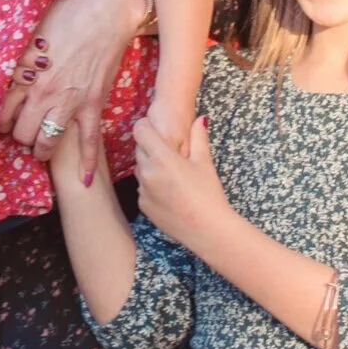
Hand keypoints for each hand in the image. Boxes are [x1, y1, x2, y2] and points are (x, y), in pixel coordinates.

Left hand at [0, 0, 146, 180]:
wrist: (105, 11)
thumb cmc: (66, 13)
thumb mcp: (30, 29)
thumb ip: (15, 51)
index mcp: (24, 74)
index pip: (1, 112)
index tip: (0, 121)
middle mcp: (43, 94)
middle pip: (22, 133)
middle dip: (19, 136)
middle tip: (20, 133)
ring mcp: (69, 103)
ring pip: (48, 142)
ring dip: (41, 150)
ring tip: (39, 149)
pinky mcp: (92, 105)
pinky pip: (89, 141)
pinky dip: (87, 163)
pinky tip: (85, 180)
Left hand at [132, 107, 227, 250]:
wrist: (206, 230)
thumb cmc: (208, 194)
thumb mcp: (204, 162)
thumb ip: (198, 137)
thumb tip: (200, 119)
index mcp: (162, 157)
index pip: (140, 130)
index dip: (146, 126)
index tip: (156, 130)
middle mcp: (147, 172)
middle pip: (139, 149)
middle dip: (150, 147)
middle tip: (168, 154)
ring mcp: (142, 190)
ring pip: (139, 169)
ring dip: (150, 167)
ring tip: (171, 176)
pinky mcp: (142, 206)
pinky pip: (142, 188)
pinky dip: (151, 186)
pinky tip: (169, 193)